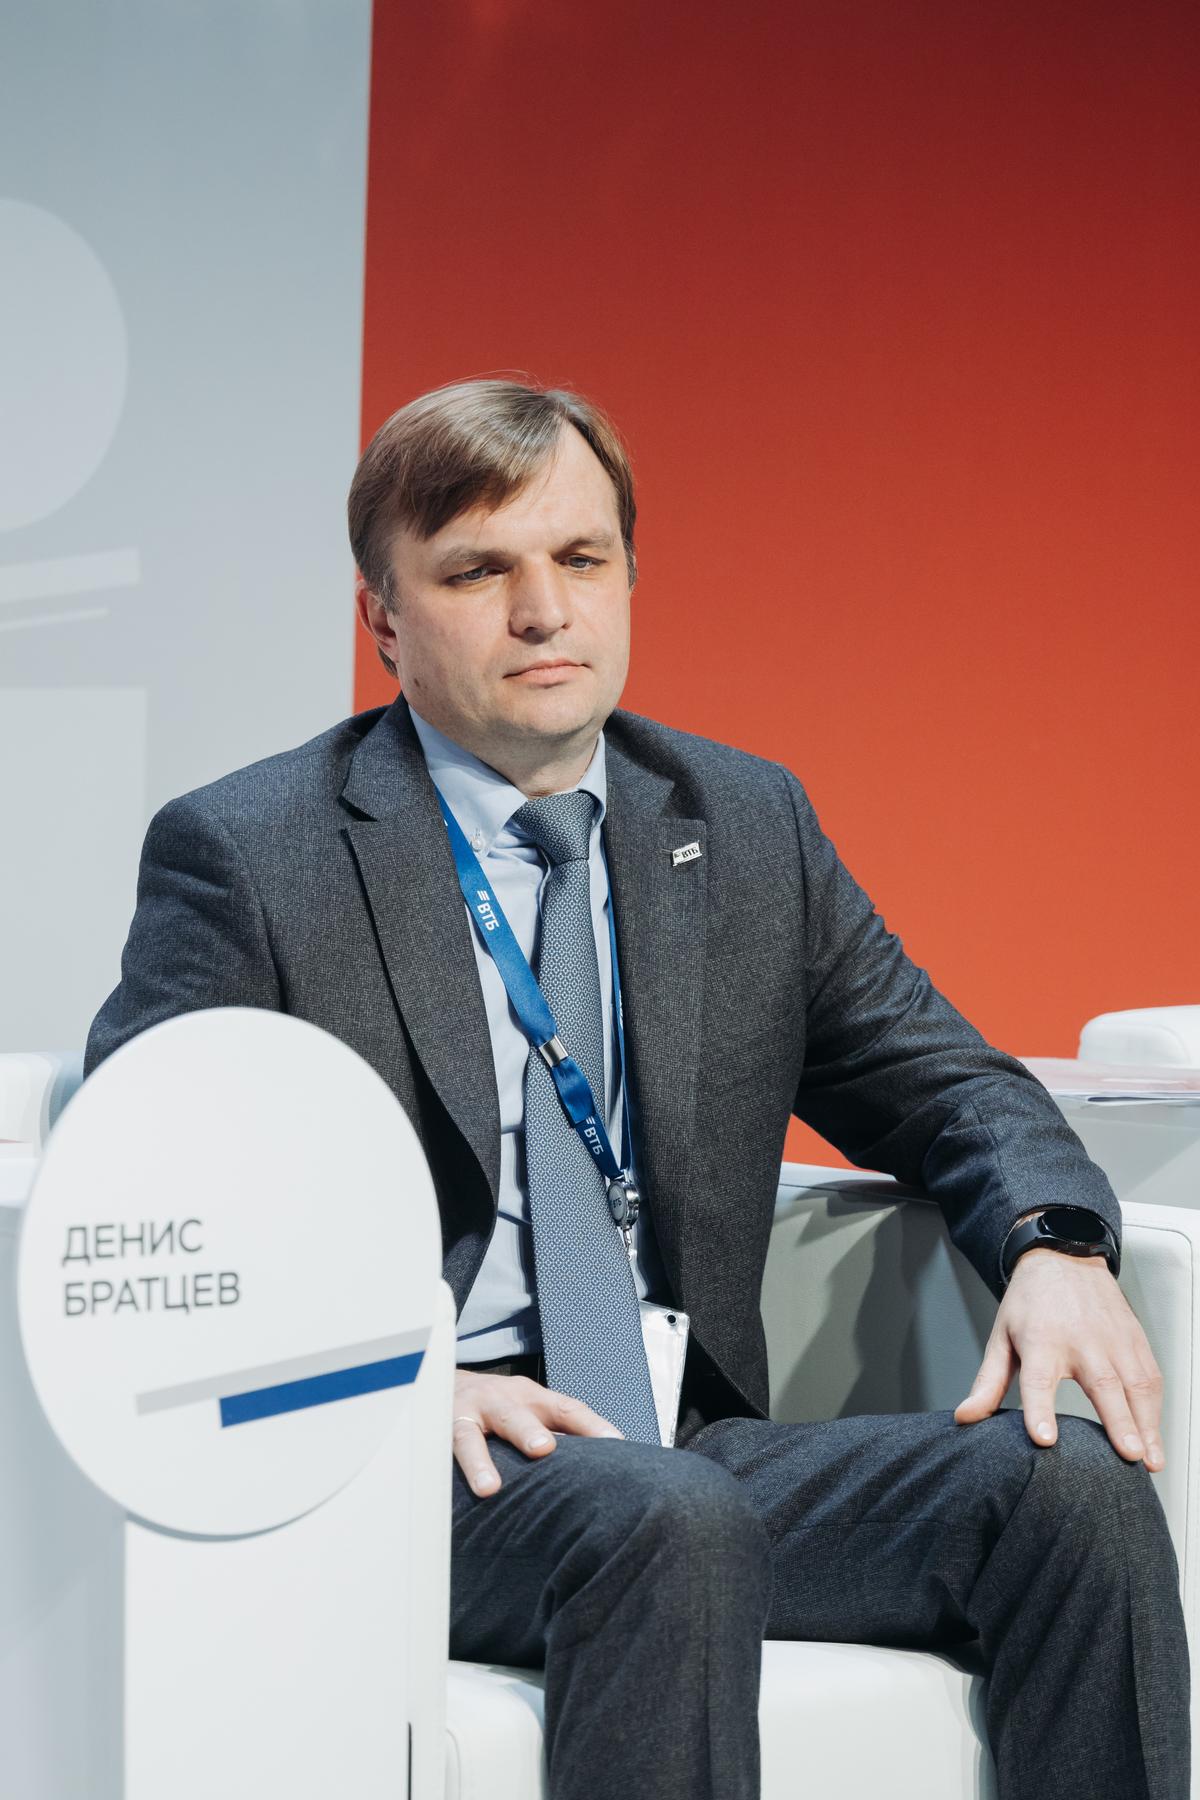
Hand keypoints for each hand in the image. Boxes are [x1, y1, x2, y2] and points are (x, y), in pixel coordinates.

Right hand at [452, 1370, 623, 1496]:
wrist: (443, 1380)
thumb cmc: (499, 1406)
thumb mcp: (530, 1410)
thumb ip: (558, 1432)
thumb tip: (600, 1467)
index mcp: (531, 1397)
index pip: (566, 1409)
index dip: (590, 1425)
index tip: (615, 1444)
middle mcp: (499, 1400)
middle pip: (515, 1415)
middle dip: (528, 1431)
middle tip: (544, 1449)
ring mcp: (466, 1415)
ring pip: (470, 1436)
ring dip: (482, 1460)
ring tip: (490, 1487)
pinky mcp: (438, 1431)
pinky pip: (441, 1452)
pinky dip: (446, 1471)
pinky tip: (448, 1494)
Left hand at [955, 1248, 1164, 1469]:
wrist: (1063, 1258)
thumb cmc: (1030, 1303)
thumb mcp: (1001, 1337)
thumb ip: (988, 1382)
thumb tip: (965, 1417)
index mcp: (1040, 1341)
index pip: (1037, 1380)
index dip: (1039, 1410)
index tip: (1044, 1439)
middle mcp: (1081, 1340)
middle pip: (1101, 1384)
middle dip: (1117, 1422)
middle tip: (1128, 1456)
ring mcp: (1113, 1339)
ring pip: (1136, 1384)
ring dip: (1146, 1424)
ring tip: (1150, 1461)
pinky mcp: (1135, 1339)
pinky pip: (1151, 1377)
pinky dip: (1155, 1409)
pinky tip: (1154, 1434)